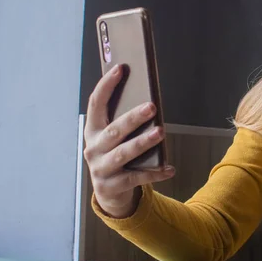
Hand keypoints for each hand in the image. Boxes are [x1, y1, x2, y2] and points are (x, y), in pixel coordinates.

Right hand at [83, 65, 174, 217]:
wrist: (110, 192)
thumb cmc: (116, 154)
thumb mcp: (115, 137)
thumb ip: (123, 119)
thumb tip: (147, 97)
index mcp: (92, 130)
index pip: (96, 103)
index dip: (107, 85)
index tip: (121, 68)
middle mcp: (93, 148)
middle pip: (114, 130)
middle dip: (133, 118)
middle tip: (151, 106)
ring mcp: (100, 168)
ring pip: (124, 153)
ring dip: (143, 142)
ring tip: (160, 132)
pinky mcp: (112, 186)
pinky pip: (136, 177)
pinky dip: (154, 173)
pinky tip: (169, 169)